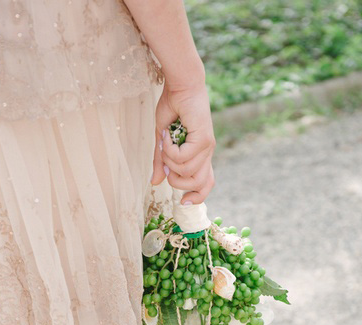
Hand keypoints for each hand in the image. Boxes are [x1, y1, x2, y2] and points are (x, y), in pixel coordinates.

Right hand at [151, 81, 215, 204]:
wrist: (180, 85)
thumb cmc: (172, 108)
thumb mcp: (162, 141)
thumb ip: (160, 162)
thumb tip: (154, 182)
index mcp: (200, 155)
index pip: (206, 184)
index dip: (197, 197)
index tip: (182, 202)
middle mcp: (207, 153)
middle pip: (198, 184)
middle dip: (177, 181)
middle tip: (165, 161)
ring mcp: (207, 147)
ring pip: (187, 172)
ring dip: (169, 160)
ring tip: (165, 141)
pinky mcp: (204, 139)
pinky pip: (183, 158)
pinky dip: (170, 150)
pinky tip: (168, 135)